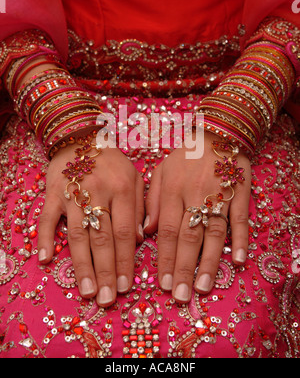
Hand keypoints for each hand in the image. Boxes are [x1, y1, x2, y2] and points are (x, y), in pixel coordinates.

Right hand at [38, 142, 144, 306]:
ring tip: (85, 290)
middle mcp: (98, 192)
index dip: (125, 261)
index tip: (126, 286)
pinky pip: (46, 217)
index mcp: (122, 189)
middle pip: (102, 238)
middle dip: (105, 271)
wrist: (82, 136)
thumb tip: (141, 241)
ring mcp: (73, 192)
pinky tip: (45, 259)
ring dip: (81, 264)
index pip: (125, 232)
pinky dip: (44, 237)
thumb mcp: (136, 176)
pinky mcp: (52, 192)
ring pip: (76, 234)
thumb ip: (140, 206)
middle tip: (106, 299)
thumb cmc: (113, 161)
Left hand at [145, 131, 250, 302]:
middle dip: (183, 267)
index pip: (167, 229)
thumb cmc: (185, 155)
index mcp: (173, 190)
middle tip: (180, 295)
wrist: (217, 132)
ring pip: (214, 232)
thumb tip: (147, 232)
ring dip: (209, 261)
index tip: (161, 283)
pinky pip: (241, 218)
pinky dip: (241, 239)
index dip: (165, 257)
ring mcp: (220, 194)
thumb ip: (152, 200)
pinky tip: (239, 260)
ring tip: (202, 286)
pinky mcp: (241, 192)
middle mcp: (195, 195)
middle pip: (189, 236)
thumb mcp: (161, 170)